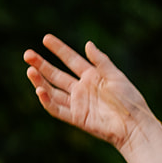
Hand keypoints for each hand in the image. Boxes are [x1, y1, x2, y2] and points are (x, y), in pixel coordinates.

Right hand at [23, 35, 155, 149]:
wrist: (134, 124)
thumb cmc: (130, 100)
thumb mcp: (116, 76)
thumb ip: (101, 62)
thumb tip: (88, 44)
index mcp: (92, 76)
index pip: (71, 60)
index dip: (59, 49)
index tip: (46, 38)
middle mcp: (82, 89)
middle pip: (56, 74)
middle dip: (41, 65)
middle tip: (27, 55)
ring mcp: (78, 103)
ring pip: (53, 91)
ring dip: (40, 81)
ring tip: (29, 70)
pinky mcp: (76, 117)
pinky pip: (57, 109)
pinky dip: (47, 101)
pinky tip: (39, 90)